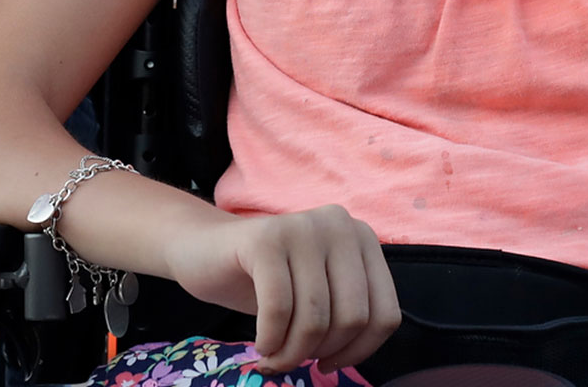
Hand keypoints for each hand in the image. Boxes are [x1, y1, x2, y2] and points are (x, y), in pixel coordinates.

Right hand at [164, 205, 399, 373]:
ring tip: (272, 357)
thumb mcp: (318, 295)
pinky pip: (278, 308)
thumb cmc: (265, 281)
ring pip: (316, 318)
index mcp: (363, 240)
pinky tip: (260, 343)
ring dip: (290, 353)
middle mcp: (339, 225)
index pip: (385, 316)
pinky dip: (270, 339)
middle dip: (319, 353)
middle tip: (290, 360)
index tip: (327, 363)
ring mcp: (302, 227)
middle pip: (353, 319)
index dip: (358, 353)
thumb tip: (352, 358)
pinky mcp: (265, 239)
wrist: (202, 249)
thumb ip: (345, 314)